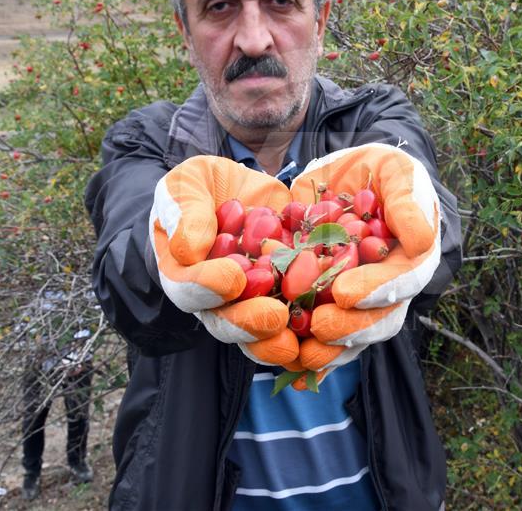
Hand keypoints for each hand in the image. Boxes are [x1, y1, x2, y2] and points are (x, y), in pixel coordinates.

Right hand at [149, 156, 297, 363]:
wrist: (242, 190)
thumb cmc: (203, 186)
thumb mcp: (189, 184)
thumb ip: (185, 211)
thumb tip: (190, 249)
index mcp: (184, 274)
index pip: (188, 289)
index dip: (207, 287)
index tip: (232, 278)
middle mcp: (216, 300)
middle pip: (228, 322)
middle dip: (252, 322)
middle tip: (276, 315)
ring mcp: (252, 304)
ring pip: (263, 333)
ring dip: (284, 338)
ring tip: (304, 335)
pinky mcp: (287, 299)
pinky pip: (301, 316)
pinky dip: (317, 322)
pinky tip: (336, 321)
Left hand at [289, 143, 441, 371]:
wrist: (349, 179)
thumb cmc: (378, 171)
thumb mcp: (395, 169)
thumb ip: (408, 200)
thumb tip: (420, 240)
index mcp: (413, 256)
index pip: (403, 280)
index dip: (376, 290)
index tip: (345, 294)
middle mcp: (392, 287)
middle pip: (380, 319)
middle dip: (349, 327)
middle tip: (318, 326)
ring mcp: (363, 302)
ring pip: (354, 338)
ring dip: (328, 350)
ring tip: (300, 353)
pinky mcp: (332, 308)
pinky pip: (324, 340)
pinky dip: (307, 355)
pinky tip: (286, 365)